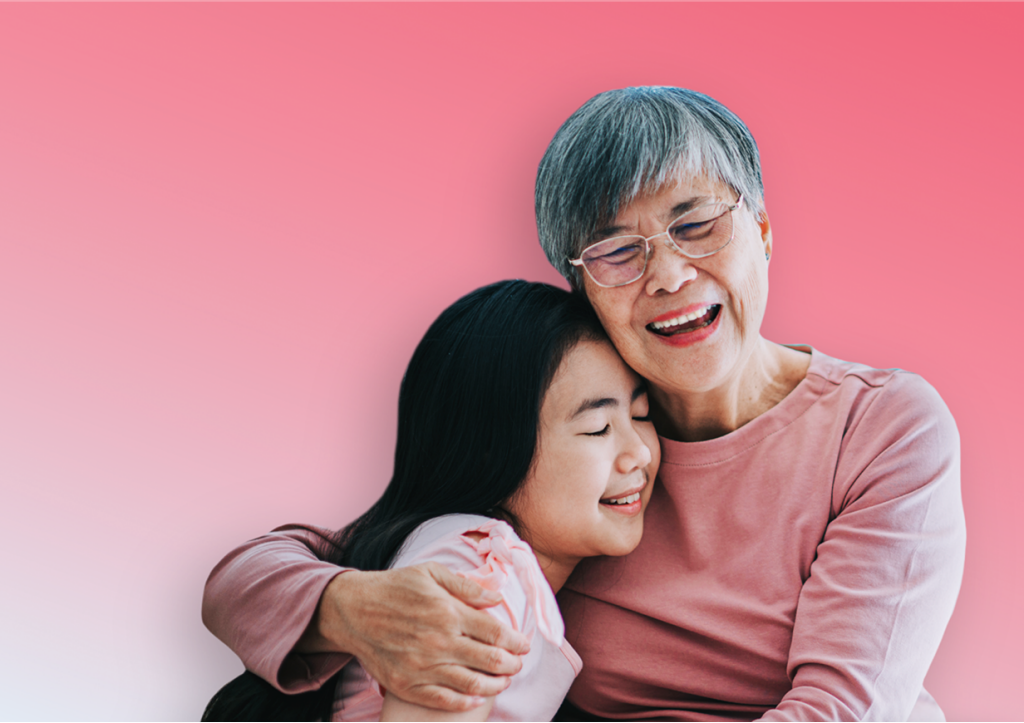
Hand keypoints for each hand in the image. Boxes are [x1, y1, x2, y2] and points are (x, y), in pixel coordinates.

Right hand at [298, 562, 530, 711]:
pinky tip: (476, 697)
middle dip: (512, 665)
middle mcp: (439, 641)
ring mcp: (423, 666)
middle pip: (491, 661)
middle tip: (517, 664)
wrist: (352, 610)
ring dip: (496, 685)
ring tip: (503, 680)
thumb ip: (467, 586)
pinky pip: (444, 701)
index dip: (517, 642)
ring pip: (473, 685)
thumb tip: (498, 596)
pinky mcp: (407, 685)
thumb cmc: (394, 588)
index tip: (524, 645)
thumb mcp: (430, 573)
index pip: (497, 633)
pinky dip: (466, 702)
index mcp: (448, 611)